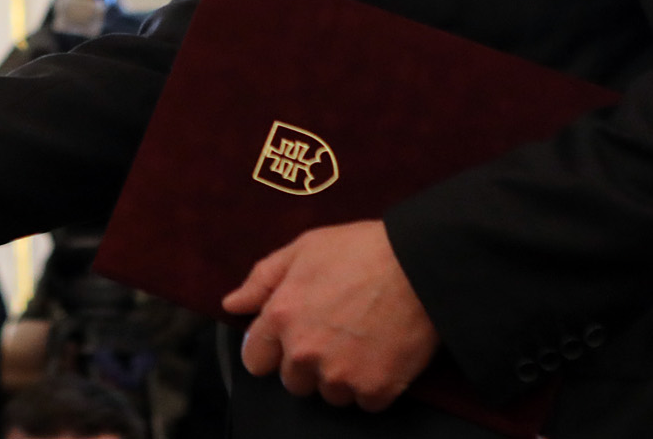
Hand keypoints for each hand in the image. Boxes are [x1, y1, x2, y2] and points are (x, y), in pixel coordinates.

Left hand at [221, 219, 437, 410]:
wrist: (420, 263)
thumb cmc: (361, 249)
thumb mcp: (302, 249)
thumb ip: (262, 280)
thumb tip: (233, 304)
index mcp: (282, 316)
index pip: (255, 360)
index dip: (271, 351)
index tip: (289, 341)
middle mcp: (305, 351)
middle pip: (293, 382)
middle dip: (308, 364)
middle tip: (334, 335)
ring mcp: (340, 373)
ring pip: (329, 394)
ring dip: (341, 377)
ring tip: (361, 342)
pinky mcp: (376, 388)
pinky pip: (365, 403)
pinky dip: (373, 386)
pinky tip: (382, 356)